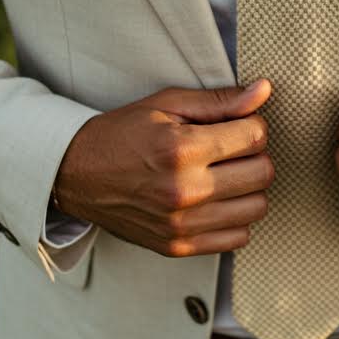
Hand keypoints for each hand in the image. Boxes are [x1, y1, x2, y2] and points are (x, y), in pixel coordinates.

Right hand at [53, 80, 273, 256]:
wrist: (76, 175)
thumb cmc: (121, 134)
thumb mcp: (167, 105)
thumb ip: (218, 101)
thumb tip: (262, 91)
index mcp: (181, 150)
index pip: (255, 137)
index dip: (253, 125)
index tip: (238, 124)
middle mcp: (184, 191)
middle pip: (262, 173)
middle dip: (256, 154)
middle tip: (234, 148)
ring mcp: (182, 225)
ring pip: (257, 207)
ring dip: (250, 187)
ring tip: (227, 173)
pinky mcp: (178, 247)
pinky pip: (238, 237)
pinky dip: (237, 217)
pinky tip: (218, 200)